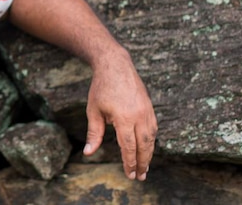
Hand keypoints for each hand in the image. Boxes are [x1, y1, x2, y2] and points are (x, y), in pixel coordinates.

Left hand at [82, 49, 156, 180]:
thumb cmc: (101, 88)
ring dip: (149, 154)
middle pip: (144, 145)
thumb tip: (88, 153)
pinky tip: (147, 148)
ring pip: (152, 138)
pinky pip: (153, 128)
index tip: (130, 175)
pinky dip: (151, 141)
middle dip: (142, 163)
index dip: (129, 163)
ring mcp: (147, 111)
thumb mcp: (93, 111)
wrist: (115, 65)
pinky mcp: (150, 107)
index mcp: (124, 118)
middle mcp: (139, 116)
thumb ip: (93, 133)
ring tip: (145, 167)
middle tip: (140, 176)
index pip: (128, 147)